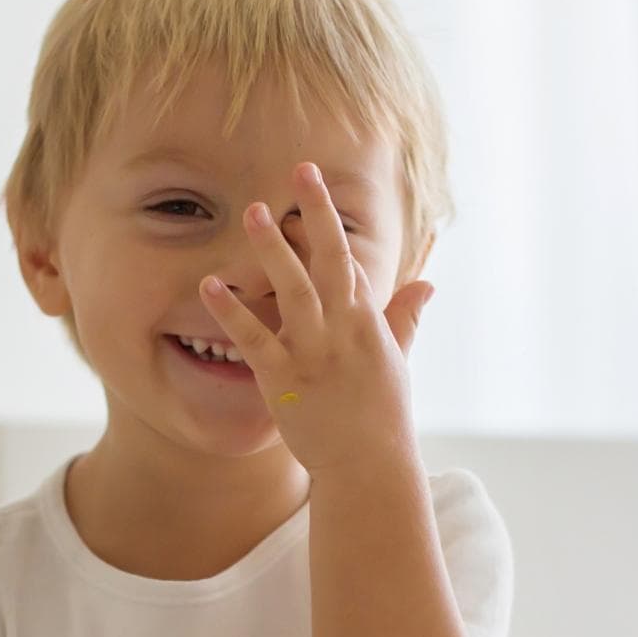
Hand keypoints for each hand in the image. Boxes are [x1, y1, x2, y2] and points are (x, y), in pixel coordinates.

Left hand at [198, 162, 433, 480]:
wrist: (368, 465)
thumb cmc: (382, 417)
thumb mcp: (398, 361)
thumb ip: (405, 319)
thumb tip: (427, 284)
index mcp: (368, 323)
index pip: (350, 262)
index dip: (328, 224)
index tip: (309, 188)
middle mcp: (343, 329)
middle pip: (330, 259)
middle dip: (315, 213)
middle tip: (298, 171)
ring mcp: (314, 353)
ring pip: (292, 289)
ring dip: (272, 248)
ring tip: (252, 211)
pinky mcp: (283, 380)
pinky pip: (253, 338)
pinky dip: (231, 311)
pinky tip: (209, 285)